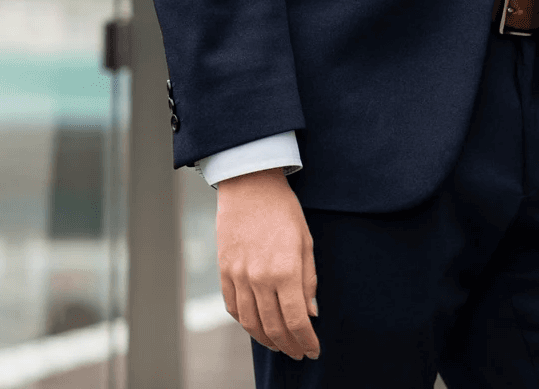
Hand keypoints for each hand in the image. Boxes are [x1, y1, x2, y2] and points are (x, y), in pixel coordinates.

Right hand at [216, 167, 319, 360]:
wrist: (250, 185)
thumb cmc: (284, 210)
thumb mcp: (306, 240)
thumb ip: (308, 280)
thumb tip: (311, 313)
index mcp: (286, 270)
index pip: (297, 320)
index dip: (306, 340)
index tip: (314, 350)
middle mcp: (260, 278)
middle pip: (274, 327)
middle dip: (289, 345)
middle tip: (298, 352)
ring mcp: (239, 276)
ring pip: (251, 323)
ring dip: (267, 340)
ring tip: (279, 345)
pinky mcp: (224, 271)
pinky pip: (233, 307)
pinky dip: (245, 322)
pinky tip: (256, 325)